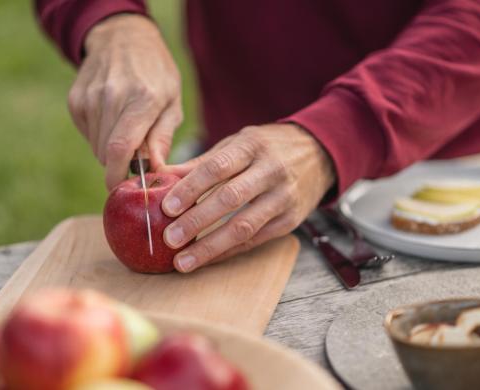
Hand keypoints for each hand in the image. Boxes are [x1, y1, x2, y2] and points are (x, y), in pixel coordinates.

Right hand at [68, 14, 182, 189]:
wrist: (123, 37)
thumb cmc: (156, 73)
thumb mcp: (172, 102)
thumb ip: (163, 138)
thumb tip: (157, 171)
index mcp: (142, 99)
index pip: (121, 149)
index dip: (119, 176)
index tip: (123, 190)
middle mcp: (112, 97)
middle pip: (108, 153)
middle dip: (121, 165)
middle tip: (137, 158)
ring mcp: (89, 98)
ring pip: (97, 147)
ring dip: (112, 150)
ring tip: (128, 130)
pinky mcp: (75, 101)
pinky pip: (88, 134)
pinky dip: (100, 137)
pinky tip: (113, 119)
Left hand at [160, 124, 335, 271]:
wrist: (318, 154)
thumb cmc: (267, 148)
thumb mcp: (238, 143)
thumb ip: (202, 162)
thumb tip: (161, 177)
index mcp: (252, 146)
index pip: (217, 167)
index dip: (191, 188)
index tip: (166, 208)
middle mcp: (271, 171)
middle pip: (230, 198)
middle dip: (197, 221)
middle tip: (169, 239)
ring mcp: (283, 197)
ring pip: (244, 226)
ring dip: (211, 247)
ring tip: (183, 261)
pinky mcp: (290, 220)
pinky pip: (255, 240)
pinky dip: (227, 252)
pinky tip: (206, 259)